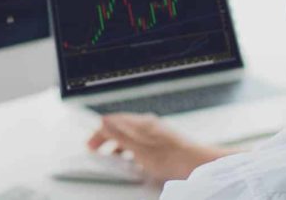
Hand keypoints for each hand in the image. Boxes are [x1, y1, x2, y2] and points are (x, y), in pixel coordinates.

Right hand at [86, 112, 229, 182]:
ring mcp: (156, 131)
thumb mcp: (138, 149)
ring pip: (130, 134)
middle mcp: (148, 124)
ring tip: (113, 158)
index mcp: (140, 123)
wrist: (195, 164)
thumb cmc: (169, 158)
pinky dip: (130, 149)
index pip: (112, 121)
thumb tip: (103, 122)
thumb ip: (119, 135)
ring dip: (118, 144)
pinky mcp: (163, 141)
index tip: (90, 145)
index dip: (98, 133)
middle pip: (120, 127)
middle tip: (97, 151)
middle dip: (106, 138)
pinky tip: (133, 160)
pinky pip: (140, 141)